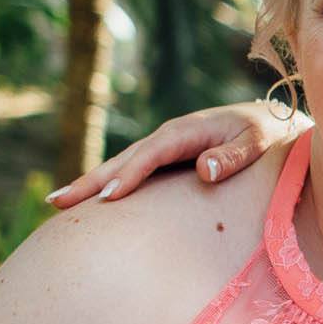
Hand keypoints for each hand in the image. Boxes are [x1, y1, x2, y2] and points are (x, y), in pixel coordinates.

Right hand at [48, 102, 295, 206]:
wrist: (265, 120)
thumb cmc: (263, 133)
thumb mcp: (255, 143)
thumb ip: (233, 156)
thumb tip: (204, 170)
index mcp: (186, 132)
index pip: (151, 155)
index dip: (130, 175)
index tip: (110, 198)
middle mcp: (167, 137)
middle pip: (122, 160)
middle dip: (91, 181)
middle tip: (58, 203)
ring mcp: (161, 147)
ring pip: (119, 165)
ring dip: (89, 183)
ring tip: (57, 203)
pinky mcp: (163, 158)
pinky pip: (129, 171)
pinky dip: (106, 184)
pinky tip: (87, 202)